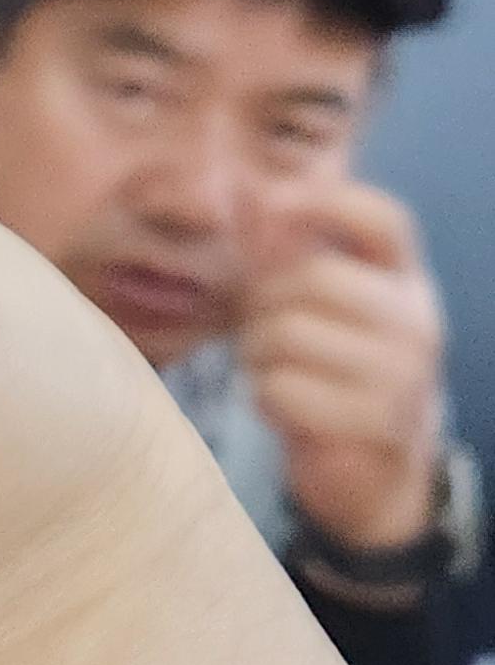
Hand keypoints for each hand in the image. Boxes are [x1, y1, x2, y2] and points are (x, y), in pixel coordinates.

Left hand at [236, 183, 446, 556]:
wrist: (372, 473)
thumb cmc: (332, 375)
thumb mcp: (319, 309)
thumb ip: (287, 252)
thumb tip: (248, 191)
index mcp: (405, 282)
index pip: (383, 220)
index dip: (328, 202)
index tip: (274, 206)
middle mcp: (415, 321)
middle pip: (313, 278)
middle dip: (262, 303)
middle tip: (256, 329)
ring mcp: (403, 373)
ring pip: (287, 334)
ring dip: (257, 355)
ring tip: (271, 370)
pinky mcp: (375, 422)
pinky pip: (282, 388)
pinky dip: (264, 397)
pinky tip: (282, 405)